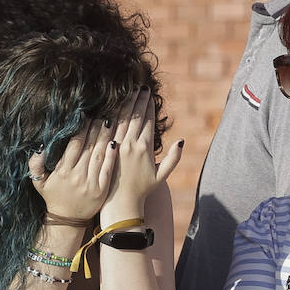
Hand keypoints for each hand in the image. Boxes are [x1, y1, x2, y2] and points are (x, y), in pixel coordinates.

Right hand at [29, 122, 116, 221]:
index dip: (81, 128)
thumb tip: (40, 148)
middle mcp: (77, 176)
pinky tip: (115, 143)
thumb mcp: (39, 183)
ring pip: (99, 155)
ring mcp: (90, 183)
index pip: (74, 144)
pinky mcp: (101, 190)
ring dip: (105, 138)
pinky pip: (108, 170)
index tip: (86, 115)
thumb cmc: (54, 197)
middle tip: (103, 113)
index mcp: (63, 171)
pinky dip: (112, 156)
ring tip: (110, 123)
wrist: (67, 220)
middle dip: (96, 129)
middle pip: (89, 147)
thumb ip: (35, 165)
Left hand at [101, 87, 182, 222]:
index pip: (148, 120)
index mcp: (145, 148)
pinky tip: (113, 105)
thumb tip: (182, 141)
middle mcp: (131, 144)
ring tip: (130, 92)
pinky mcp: (107, 149)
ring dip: (126, 103)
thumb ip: (174, 158)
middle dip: (139, 99)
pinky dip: (112, 114)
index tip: (150, 94)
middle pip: (136, 115)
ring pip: (122, 118)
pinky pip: (110, 127)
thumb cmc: (143, 189)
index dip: (149, 106)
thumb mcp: (162, 175)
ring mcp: (118, 146)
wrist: (121, 201)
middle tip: (142, 87)